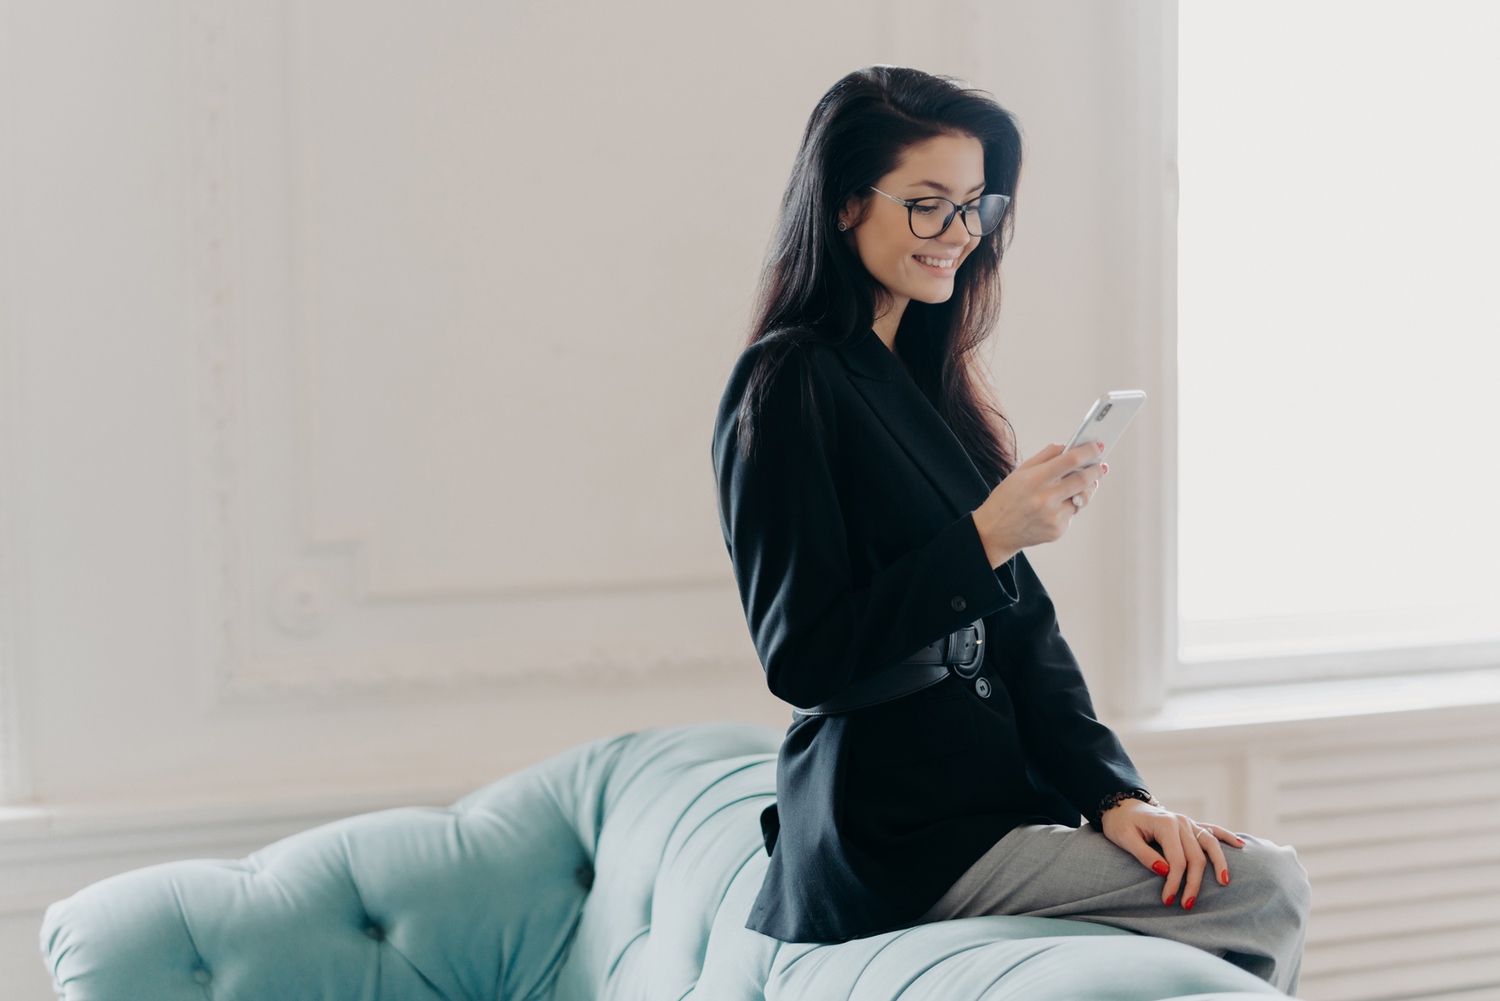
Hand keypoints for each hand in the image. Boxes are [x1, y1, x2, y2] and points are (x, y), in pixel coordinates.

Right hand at [971, 443, 1108, 566]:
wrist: (995, 532)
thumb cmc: (1007, 498)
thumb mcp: (1020, 472)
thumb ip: (1046, 456)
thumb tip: (1069, 447)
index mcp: (1035, 479)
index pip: (1071, 460)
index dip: (1089, 451)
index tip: (1099, 446)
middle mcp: (1045, 498)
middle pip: (1083, 479)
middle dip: (1096, 470)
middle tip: (1101, 466)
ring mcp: (1053, 516)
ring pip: (1083, 498)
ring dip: (1087, 489)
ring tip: (1085, 484)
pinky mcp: (1057, 530)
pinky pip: (1072, 513)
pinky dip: (1070, 506)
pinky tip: (1058, 506)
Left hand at [1099, 798, 1245, 908]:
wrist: (1121, 805)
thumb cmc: (1120, 824)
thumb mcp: (1124, 838)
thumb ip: (1143, 854)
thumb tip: (1165, 871)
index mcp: (1165, 825)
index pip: (1177, 860)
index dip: (1175, 882)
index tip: (1168, 900)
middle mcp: (1180, 822)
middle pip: (1195, 857)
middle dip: (1193, 883)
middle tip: (1186, 905)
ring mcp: (1187, 822)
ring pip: (1209, 844)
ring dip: (1218, 864)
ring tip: (1223, 883)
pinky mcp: (1190, 824)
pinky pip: (1212, 830)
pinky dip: (1227, 836)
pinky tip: (1240, 845)